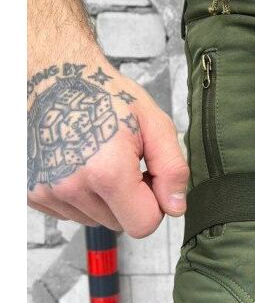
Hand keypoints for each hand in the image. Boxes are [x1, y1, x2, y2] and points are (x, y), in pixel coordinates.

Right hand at [27, 57, 188, 237]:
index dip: (154, 203)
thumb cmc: (104, 94)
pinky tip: (79, 164)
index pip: (144, 225)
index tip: (147, 177)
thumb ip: (172, 168)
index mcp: (106, 173)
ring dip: (104, 199)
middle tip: (123, 162)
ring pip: (95, 220)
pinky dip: (80, 196)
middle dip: (129, 200)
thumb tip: (175, 207)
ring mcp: (46, 192)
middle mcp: (71, 188)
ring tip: (99, 159)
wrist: (54, 77)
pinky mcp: (31, 193)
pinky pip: (69, 213)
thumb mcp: (154, 123)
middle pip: (119, 224)